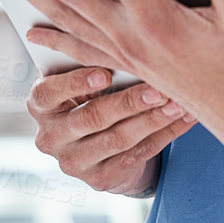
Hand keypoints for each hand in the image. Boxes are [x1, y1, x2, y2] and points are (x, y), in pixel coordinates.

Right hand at [28, 66, 196, 195]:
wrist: (93, 144)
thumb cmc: (87, 95)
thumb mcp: (78, 79)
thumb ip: (90, 63)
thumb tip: (124, 43)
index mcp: (40, 105)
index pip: (49, 93)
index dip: (76, 83)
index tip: (104, 73)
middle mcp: (50, 137)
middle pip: (91, 118)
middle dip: (128, 102)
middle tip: (157, 90)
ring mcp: (74, 162)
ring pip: (118, 139)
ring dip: (152, 120)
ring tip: (177, 103)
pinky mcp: (100, 179)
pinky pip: (138, 154)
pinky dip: (165, 134)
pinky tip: (183, 119)